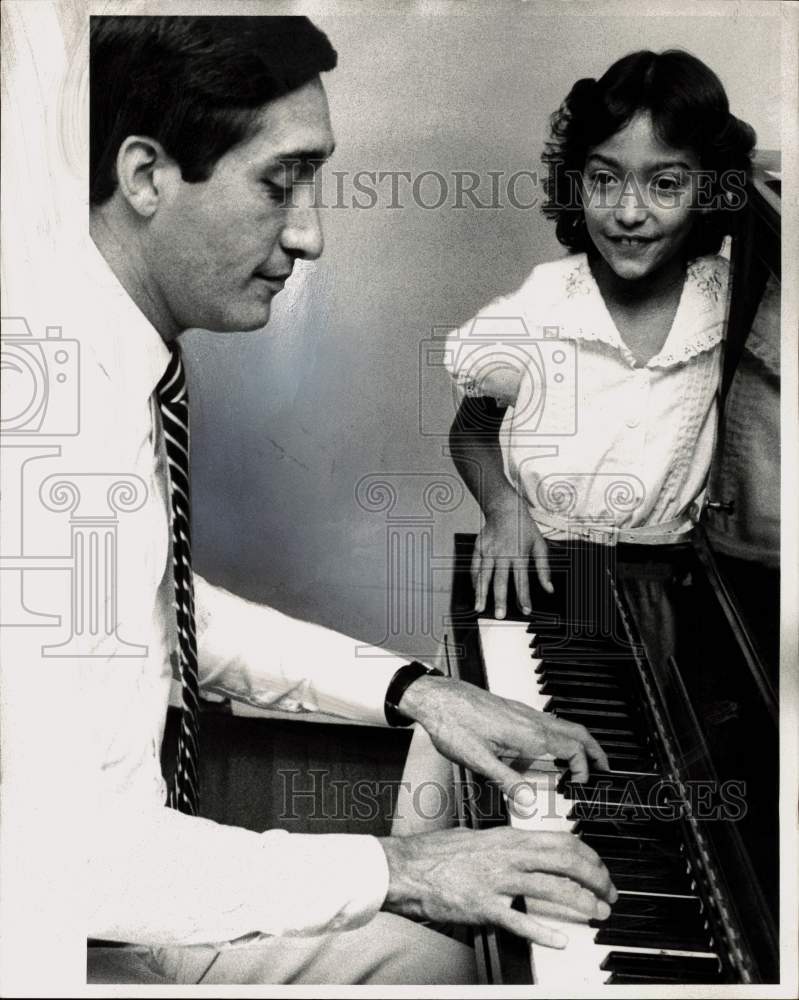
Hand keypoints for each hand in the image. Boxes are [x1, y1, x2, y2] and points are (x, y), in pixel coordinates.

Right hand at [379, 827, 616, 947]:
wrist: (405, 868)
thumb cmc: (435, 854)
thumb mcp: (476, 838)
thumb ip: (503, 845)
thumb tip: (525, 850)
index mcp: (507, 838)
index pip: (560, 840)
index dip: (587, 855)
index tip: (599, 868)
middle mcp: (507, 856)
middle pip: (565, 861)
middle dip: (594, 877)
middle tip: (607, 892)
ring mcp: (497, 881)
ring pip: (552, 888)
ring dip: (580, 902)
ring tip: (596, 913)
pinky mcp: (484, 907)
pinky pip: (520, 920)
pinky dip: (544, 931)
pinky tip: (560, 940)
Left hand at [399, 676, 607, 786]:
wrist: (437, 697)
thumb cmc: (453, 723)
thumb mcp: (478, 761)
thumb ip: (507, 783)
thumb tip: (529, 803)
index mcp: (528, 733)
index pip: (573, 749)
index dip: (583, 769)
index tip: (581, 785)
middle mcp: (531, 719)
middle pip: (577, 731)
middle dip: (595, 751)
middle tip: (604, 769)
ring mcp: (523, 712)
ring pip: (563, 725)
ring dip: (578, 743)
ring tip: (581, 763)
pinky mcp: (513, 711)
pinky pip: (547, 723)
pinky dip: (559, 737)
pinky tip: (546, 753)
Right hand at [472, 499, 552, 618]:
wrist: (505, 508)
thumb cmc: (524, 528)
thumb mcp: (539, 545)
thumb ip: (543, 568)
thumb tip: (549, 588)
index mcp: (519, 554)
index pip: (522, 580)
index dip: (524, 597)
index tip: (525, 610)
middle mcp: (503, 554)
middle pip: (500, 580)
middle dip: (500, 599)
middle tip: (500, 615)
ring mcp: (488, 551)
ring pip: (484, 576)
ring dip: (482, 593)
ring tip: (480, 607)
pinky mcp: (478, 548)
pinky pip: (474, 567)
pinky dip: (474, 580)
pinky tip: (475, 592)